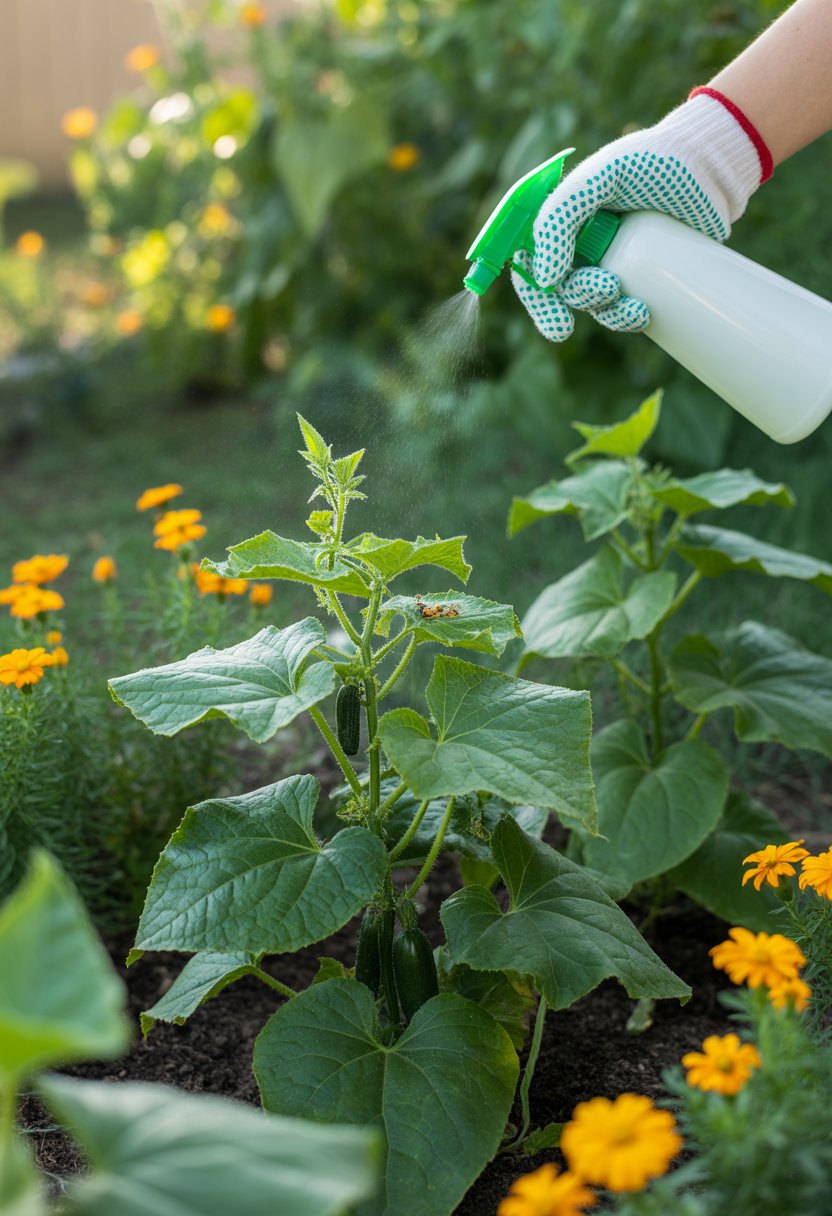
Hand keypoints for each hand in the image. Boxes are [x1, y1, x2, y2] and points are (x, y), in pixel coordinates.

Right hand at [512, 92, 762, 341]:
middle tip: (607, 290)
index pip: (529, 261)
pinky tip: (642, 315)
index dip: (536, 295)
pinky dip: (626, 318)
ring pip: (591, 302)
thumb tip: (547, 282)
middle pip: (558, 288)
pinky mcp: (641, 273)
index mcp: (560, 215)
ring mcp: (611, 258)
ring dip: (606, 314)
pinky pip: (621, 306)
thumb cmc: (654, 160)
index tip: (556, 319)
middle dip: (577, 301)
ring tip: (635, 307)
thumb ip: (560, 218)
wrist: (712, 167)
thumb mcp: (599, 178)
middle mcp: (580, 239)